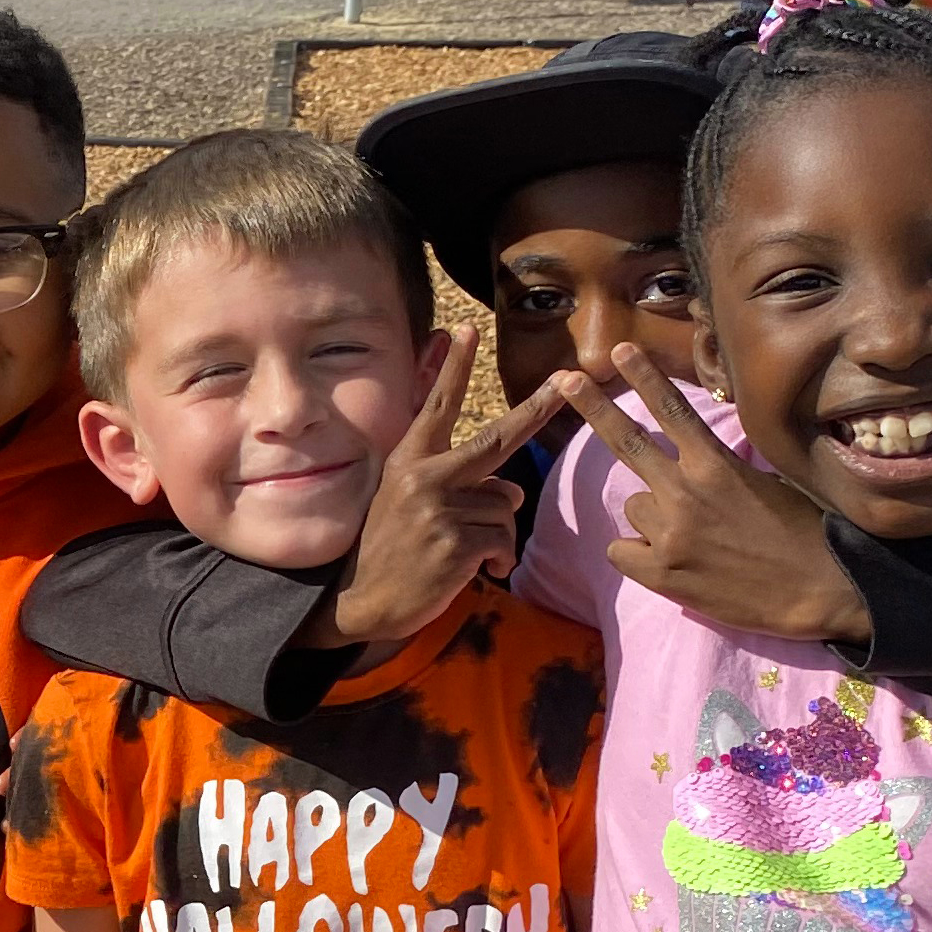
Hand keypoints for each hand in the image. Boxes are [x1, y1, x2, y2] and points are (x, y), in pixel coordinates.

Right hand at [330, 328, 572, 644]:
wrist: (361, 602)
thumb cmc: (391, 552)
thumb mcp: (409, 504)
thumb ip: (457, 485)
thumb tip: (513, 491)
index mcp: (409, 462)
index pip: (437, 407)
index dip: (454, 367)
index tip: (467, 328)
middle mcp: (424, 478)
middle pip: (497, 438)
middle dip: (538, 409)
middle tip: (570, 379)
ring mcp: (438, 510)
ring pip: (507, 505)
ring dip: (499, 533)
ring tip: (468, 553)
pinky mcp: (454, 544)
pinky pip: (503, 540)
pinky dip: (499, 560)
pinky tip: (475, 572)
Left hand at [554, 343, 871, 644]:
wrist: (820, 590)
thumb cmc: (802, 532)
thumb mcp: (765, 483)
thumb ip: (715, 472)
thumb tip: (680, 473)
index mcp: (715, 465)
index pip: (672, 411)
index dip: (644, 377)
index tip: (620, 350)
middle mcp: (685, 493)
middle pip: (626, 442)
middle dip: (592, 406)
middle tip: (565, 380)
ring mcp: (668, 534)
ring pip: (633, 508)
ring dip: (652, 517)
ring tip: (695, 537)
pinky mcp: (659, 573)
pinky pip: (621, 550)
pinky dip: (639, 555)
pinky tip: (674, 564)